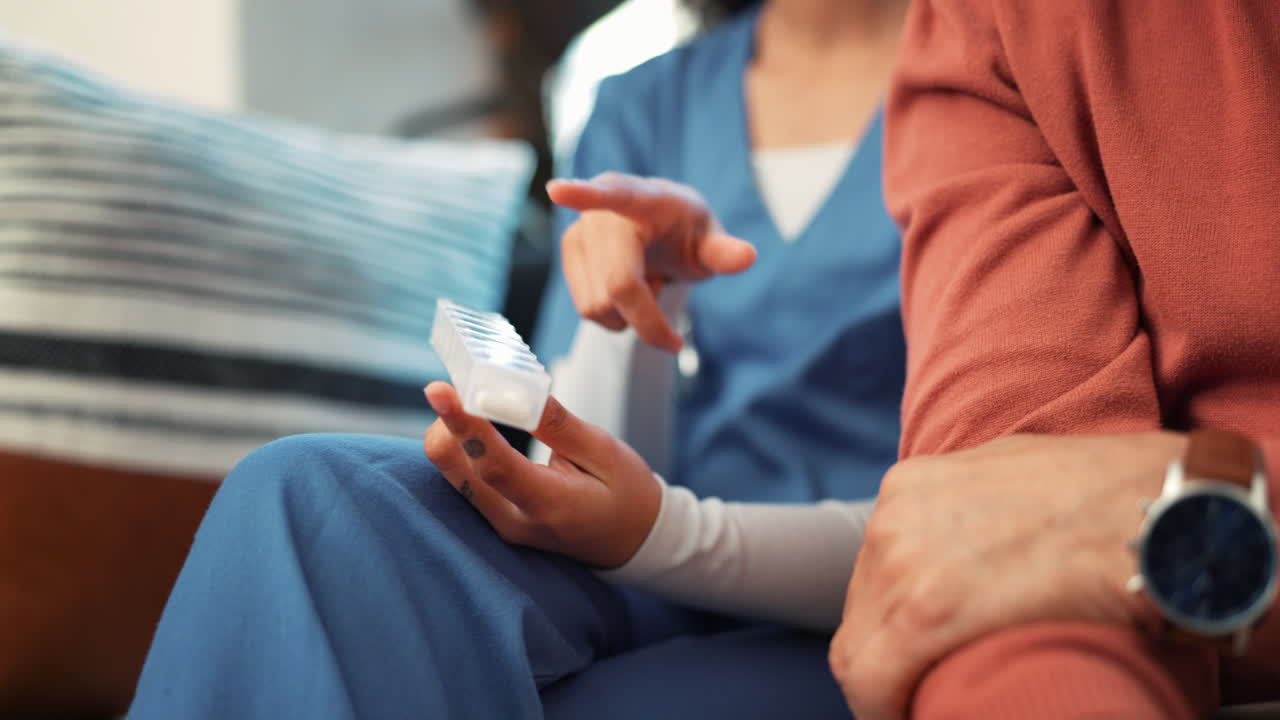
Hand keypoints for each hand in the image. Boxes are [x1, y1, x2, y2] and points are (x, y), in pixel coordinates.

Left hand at [422, 381, 661, 568]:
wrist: (633, 541)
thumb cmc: (626, 494)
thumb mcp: (603, 451)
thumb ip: (555, 424)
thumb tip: (515, 390)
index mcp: (549, 504)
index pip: (492, 464)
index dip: (463, 424)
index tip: (440, 390)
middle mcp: (514, 522)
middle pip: (454, 470)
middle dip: (450, 424)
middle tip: (468, 389)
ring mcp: (501, 526)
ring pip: (451, 474)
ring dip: (455, 435)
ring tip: (482, 405)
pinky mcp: (495, 521)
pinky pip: (463, 481)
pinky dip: (464, 450)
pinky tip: (483, 430)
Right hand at [547, 173, 756, 350]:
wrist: (658, 228)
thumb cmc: (685, 231)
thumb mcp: (710, 240)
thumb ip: (724, 251)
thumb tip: (746, 256)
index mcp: (639, 197)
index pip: (611, 194)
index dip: (582, 194)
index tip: (557, 190)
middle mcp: (600, 213)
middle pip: (617, 287)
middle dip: (648, 320)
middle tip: (674, 327)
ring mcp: (578, 233)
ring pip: (599, 307)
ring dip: (629, 316)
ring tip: (647, 285)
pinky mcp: (568, 255)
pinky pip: (589, 310)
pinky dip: (615, 316)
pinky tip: (628, 289)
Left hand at [829, 432, 1186, 719]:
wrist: (1164, 513)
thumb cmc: (1107, 498)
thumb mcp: (1013, 476)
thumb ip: (970, 508)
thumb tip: (969, 549)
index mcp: (909, 490)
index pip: (873, 576)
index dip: (892, 626)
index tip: (917, 656)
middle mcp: (892, 519)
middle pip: (863, 613)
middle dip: (891, 655)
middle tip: (932, 682)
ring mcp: (901, 560)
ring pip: (861, 651)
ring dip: (893, 683)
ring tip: (932, 701)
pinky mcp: (923, 610)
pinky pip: (872, 679)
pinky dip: (887, 706)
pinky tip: (914, 717)